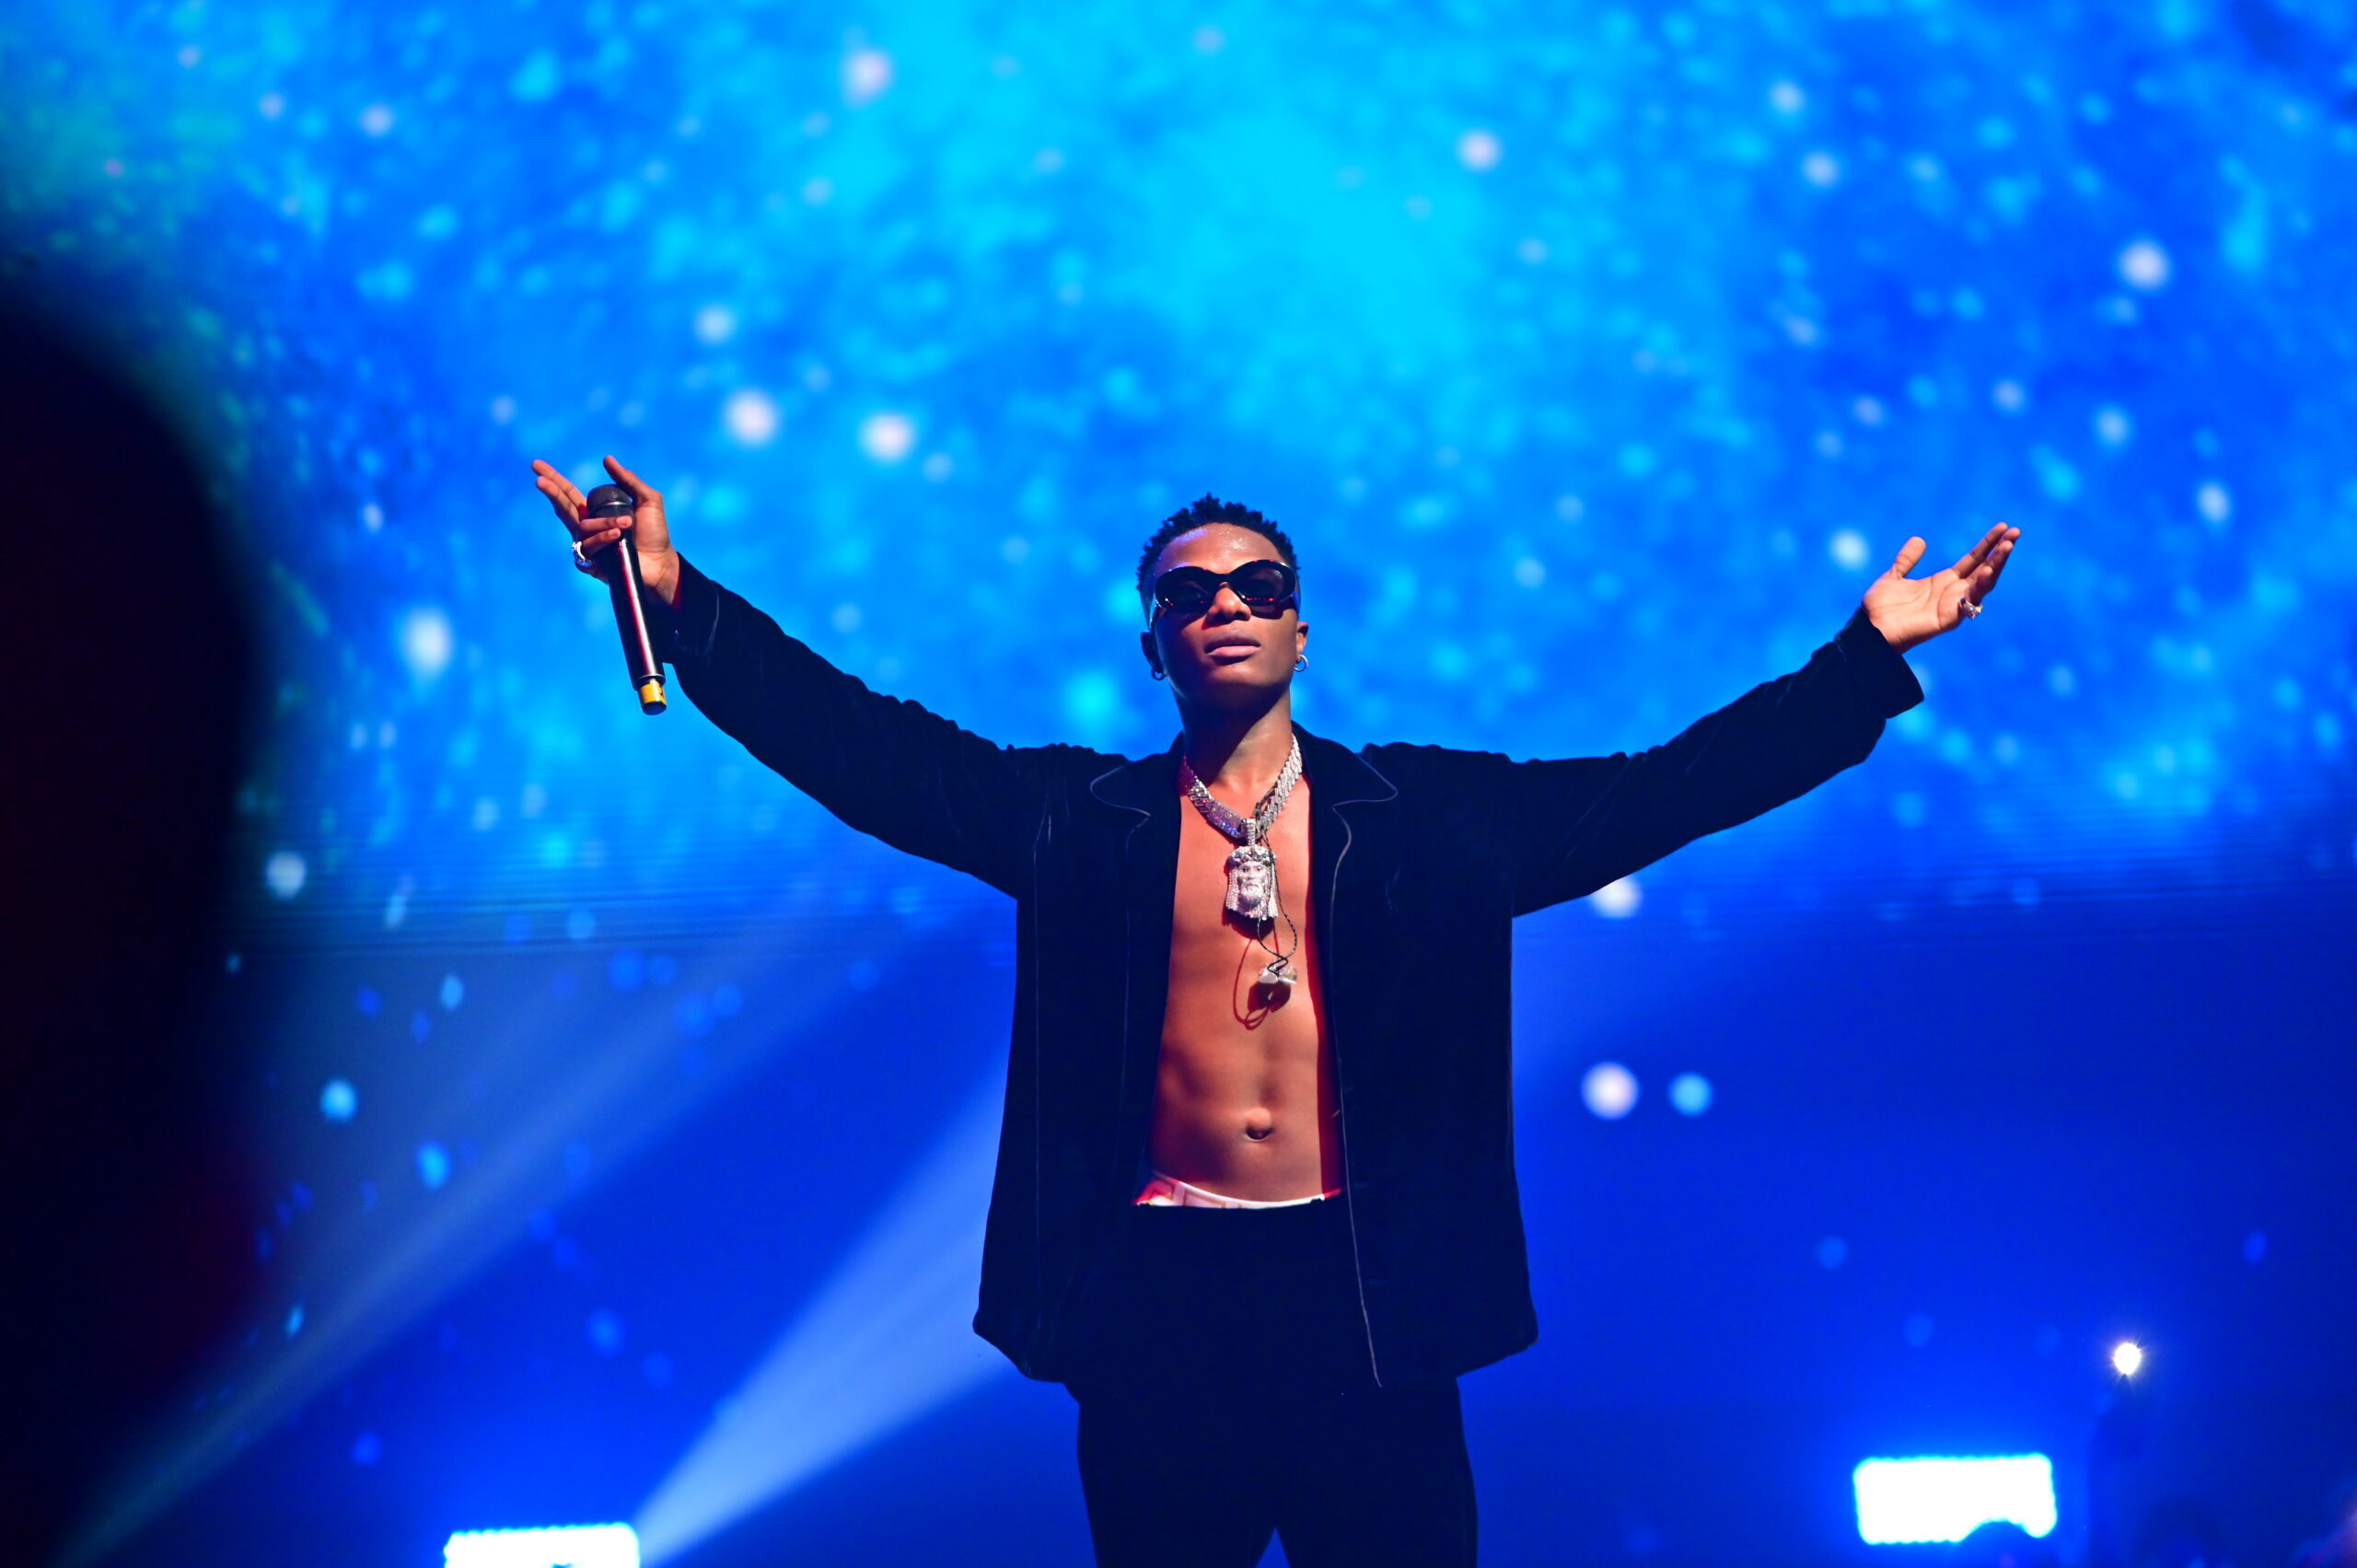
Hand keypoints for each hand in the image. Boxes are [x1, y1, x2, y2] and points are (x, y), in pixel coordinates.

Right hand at [531, 454, 680, 606]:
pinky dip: (602, 538)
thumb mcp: (647, 500)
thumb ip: (628, 480)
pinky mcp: (591, 563)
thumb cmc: (654, 532)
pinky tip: (617, 536)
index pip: (569, 493)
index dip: (554, 479)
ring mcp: (587, 545)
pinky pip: (588, 546)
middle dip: (551, 492)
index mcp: (596, 511)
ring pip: (583, 527)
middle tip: (539, 481)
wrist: (662, 562)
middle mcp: (587, 527)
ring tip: (627, 525)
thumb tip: (606, 459)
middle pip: (562, 507)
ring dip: (604, 522)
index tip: (536, 465)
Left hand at [1860, 522, 2019, 653]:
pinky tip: (1988, 571)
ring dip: (1997, 564)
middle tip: (2016, 532)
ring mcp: (1954, 606)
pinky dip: (1979, 586)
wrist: (1869, 630)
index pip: (1973, 559)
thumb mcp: (1894, 576)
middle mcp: (1953, 593)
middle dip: (2001, 551)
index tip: (2003, 526)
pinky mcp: (1950, 619)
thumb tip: (1919, 539)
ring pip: (1983, 583)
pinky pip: (1970, 602)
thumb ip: (1907, 560)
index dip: (1988, 543)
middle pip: (1985, 568)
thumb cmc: (1880, 608)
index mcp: (1944, 582)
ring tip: (2008, 546)